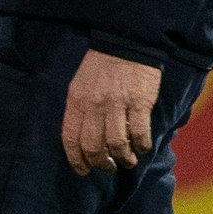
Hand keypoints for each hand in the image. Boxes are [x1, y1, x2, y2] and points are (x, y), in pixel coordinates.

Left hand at [61, 49, 160, 175]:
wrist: (125, 43)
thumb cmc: (101, 67)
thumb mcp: (80, 86)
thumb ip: (80, 111)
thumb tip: (81, 142)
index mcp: (76, 101)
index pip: (70, 139)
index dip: (76, 160)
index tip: (84, 171)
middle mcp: (94, 105)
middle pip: (93, 147)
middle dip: (101, 164)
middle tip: (109, 167)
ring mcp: (117, 104)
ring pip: (116, 144)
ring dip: (123, 158)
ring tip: (127, 160)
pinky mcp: (139, 103)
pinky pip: (139, 133)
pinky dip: (141, 145)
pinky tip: (142, 146)